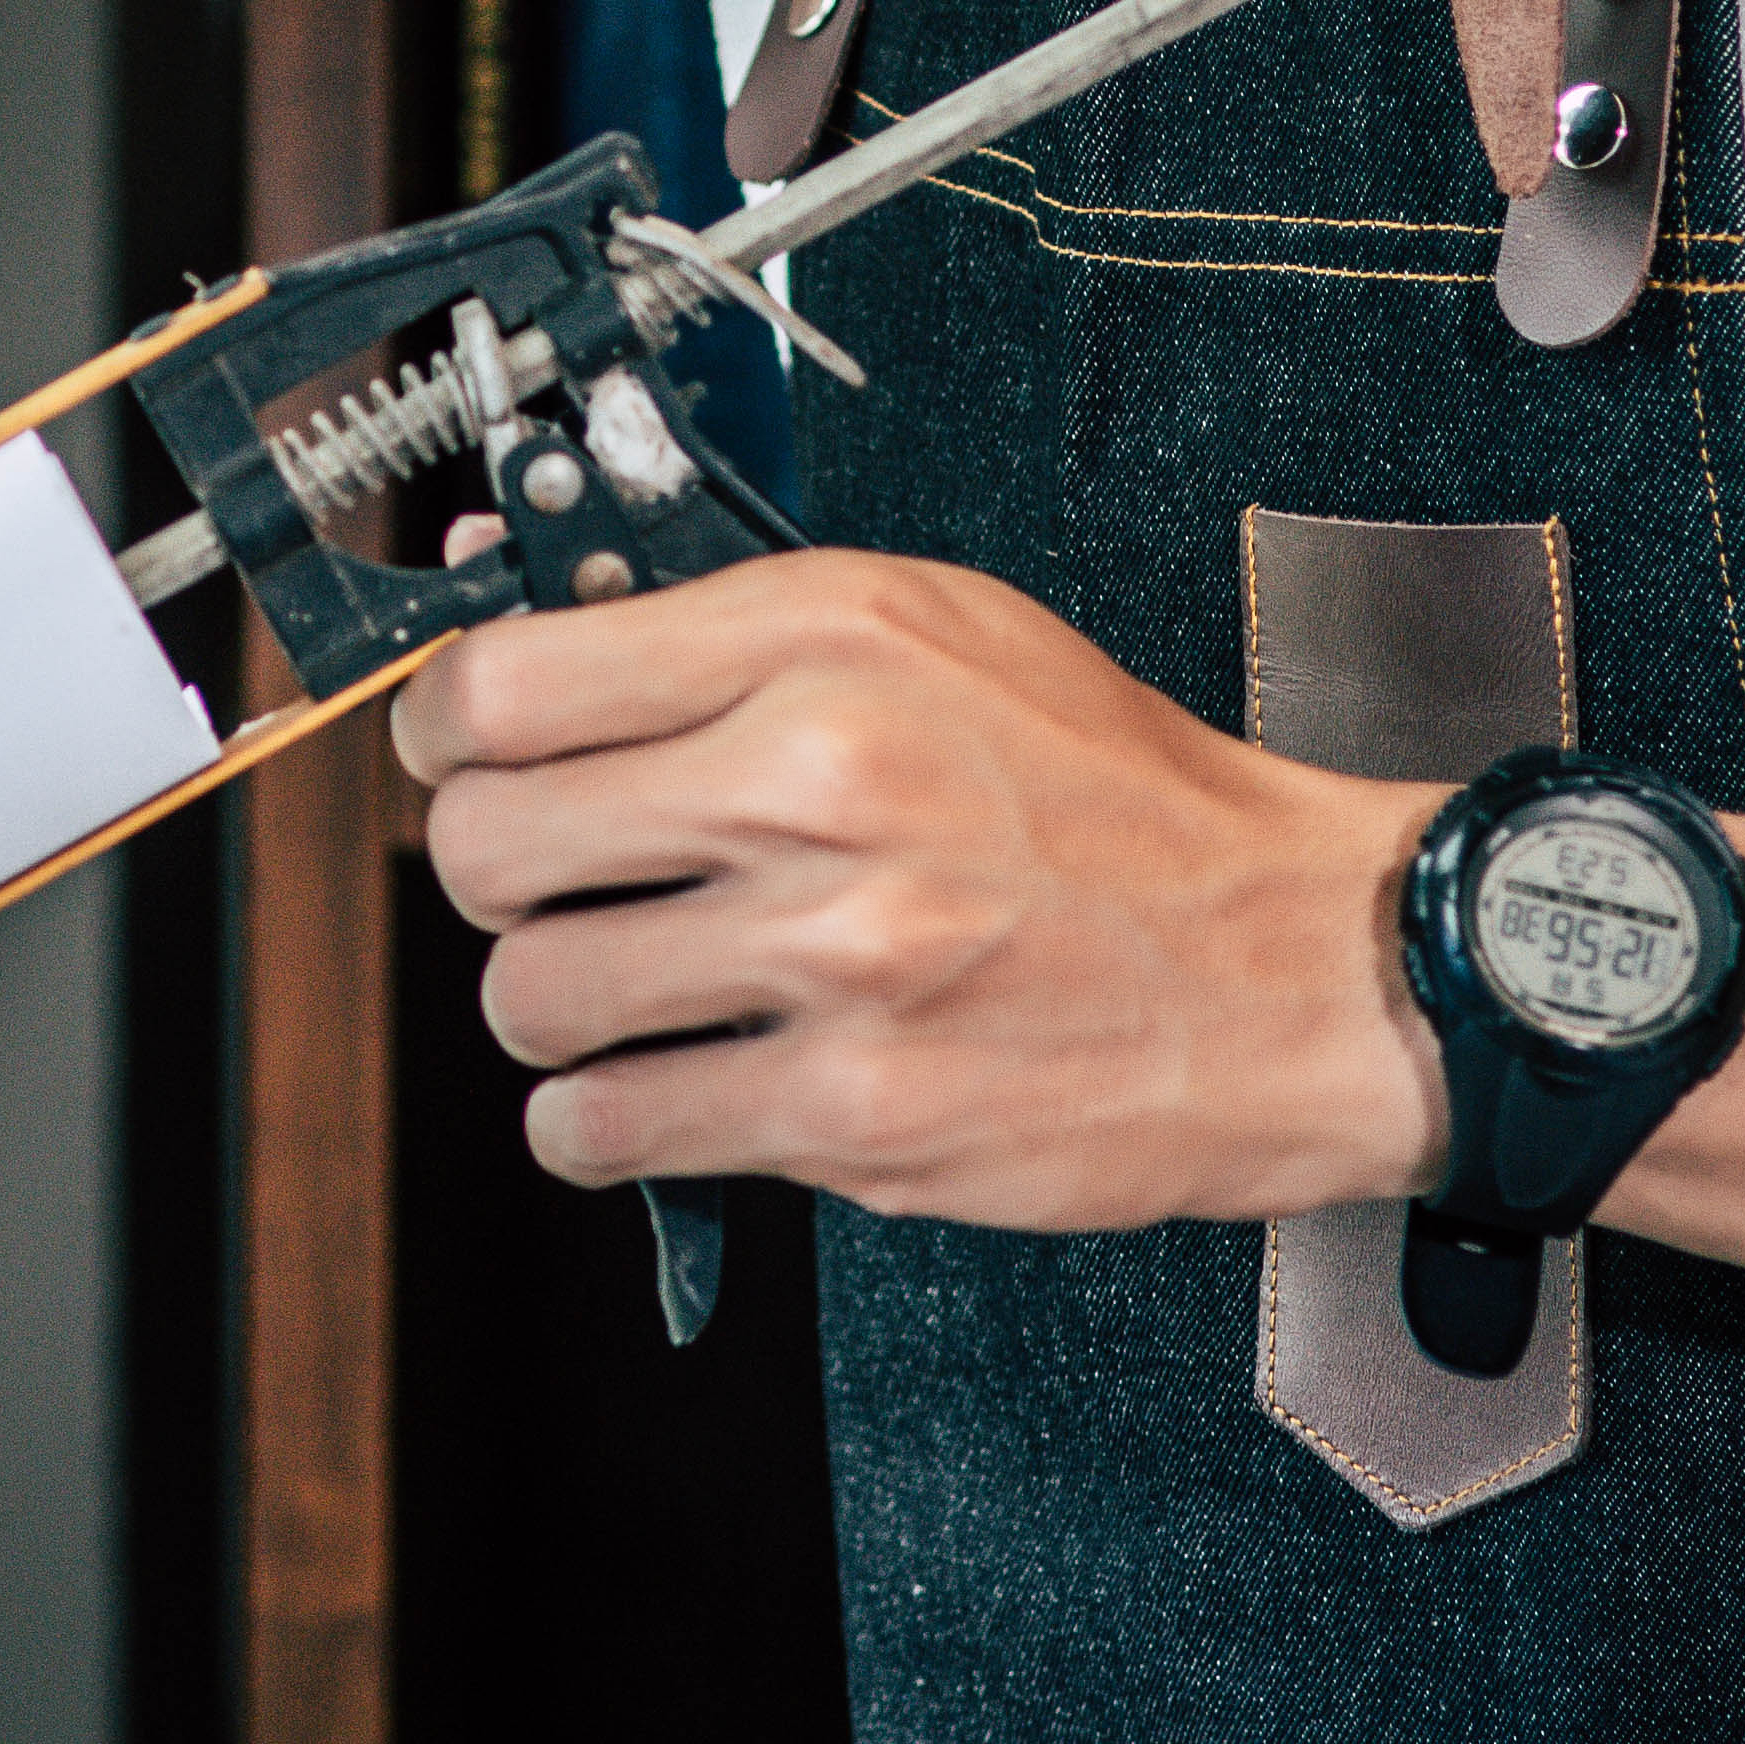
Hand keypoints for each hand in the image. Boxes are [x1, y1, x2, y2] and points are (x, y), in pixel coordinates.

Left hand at [395, 550, 1439, 1228]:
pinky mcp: (855, 1112)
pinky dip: (600, 1118)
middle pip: (488, 846)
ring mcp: (835, 961)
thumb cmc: (1114, 800)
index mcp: (825, 642)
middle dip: (492, 871)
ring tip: (620, 988)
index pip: (507, 683)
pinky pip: (610, 1125)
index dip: (448, 730)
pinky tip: (655, 1084)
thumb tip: (510, 618)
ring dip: (551, 1003)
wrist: (1296, 965)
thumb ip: (723, 628)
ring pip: (531, 996)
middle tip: (548, 879)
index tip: (464, 755)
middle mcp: (819, 787)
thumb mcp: (933, 629)